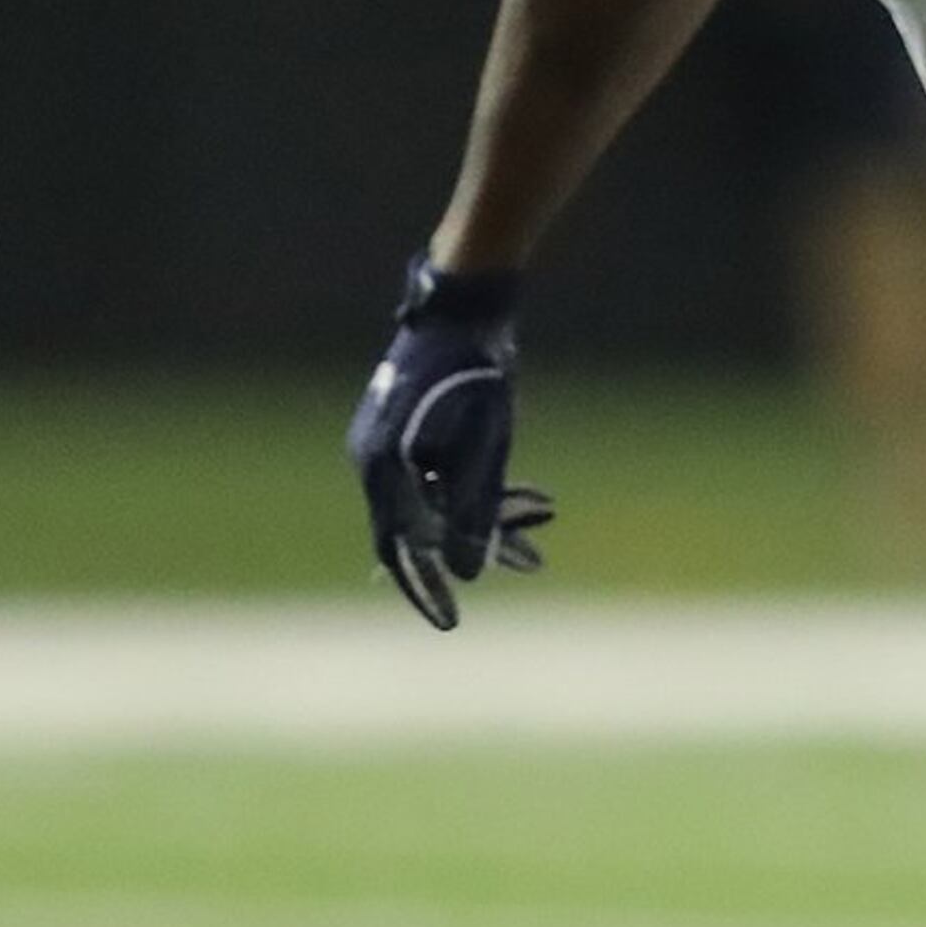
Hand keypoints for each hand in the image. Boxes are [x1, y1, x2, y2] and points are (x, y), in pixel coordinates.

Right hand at [345, 256, 554, 629]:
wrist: (466, 304)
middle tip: (526, 568)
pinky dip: (489, 488)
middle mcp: (380, 459)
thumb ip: (473, 507)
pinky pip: (450, 473)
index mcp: (382, 466)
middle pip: (424, 526)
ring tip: (545, 528)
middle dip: (475, 549)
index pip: (398, 546)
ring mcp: (398, 443)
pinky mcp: (422, 430)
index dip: (425, 587)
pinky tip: (536, 500)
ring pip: (444, 498)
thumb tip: (469, 573)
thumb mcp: (483, 442)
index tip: (451, 622)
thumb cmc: (472, 369)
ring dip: (494, 515)